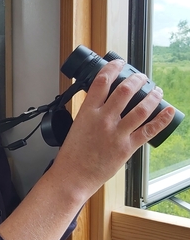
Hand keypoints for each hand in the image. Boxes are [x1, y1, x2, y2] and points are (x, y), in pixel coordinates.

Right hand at [53, 59, 174, 198]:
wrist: (72, 176)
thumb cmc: (72, 155)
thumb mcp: (76, 126)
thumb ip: (90, 113)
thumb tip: (101, 104)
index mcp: (87, 112)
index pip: (102, 81)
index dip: (113, 68)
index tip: (119, 63)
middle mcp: (103, 120)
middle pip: (125, 90)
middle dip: (137, 79)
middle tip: (142, 78)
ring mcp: (116, 134)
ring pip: (141, 108)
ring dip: (152, 96)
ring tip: (156, 90)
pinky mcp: (126, 148)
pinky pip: (148, 131)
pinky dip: (161, 120)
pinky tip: (168, 111)